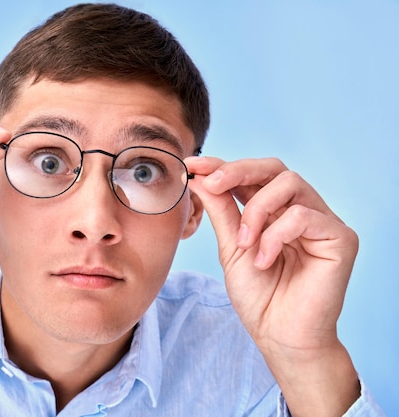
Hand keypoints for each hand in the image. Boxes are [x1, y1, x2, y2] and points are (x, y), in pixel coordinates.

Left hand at [185, 156, 359, 415]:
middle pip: (274, 168)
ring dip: (257, 209)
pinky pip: (304, 215)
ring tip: (244, 242)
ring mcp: (321, 222)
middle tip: (211, 182)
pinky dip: (276, 234)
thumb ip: (222, 211)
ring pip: (290, 183)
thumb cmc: (259, 297)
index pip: (252, 176)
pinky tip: (264, 260)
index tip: (193, 166)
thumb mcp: (232, 247)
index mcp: (274, 212)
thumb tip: (202, 177)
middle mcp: (300, 210)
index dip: (222, 165)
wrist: (279, 336)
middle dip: (238, 171)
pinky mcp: (340, 238)